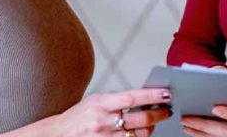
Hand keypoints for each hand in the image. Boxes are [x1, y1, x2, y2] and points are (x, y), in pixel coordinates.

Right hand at [51, 89, 171, 135]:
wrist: (59, 134)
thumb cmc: (79, 116)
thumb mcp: (95, 101)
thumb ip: (116, 100)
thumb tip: (143, 98)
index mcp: (101, 103)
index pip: (131, 98)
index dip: (151, 95)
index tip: (166, 93)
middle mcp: (103, 121)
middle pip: (139, 119)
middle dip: (158, 114)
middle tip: (167, 110)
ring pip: (137, 135)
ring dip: (149, 128)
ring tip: (153, 122)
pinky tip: (140, 132)